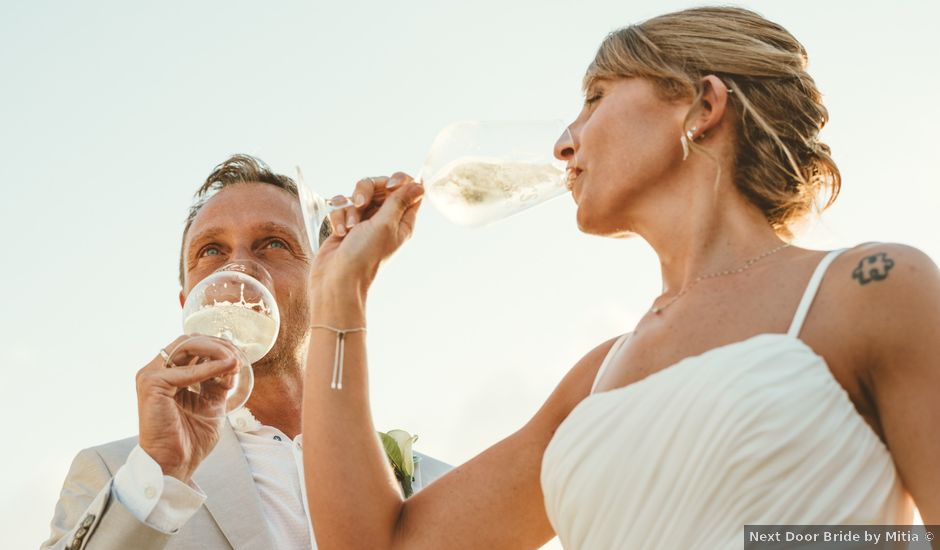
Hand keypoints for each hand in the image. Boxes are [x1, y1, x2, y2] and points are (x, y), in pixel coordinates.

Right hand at [136, 335, 239, 481]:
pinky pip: (186, 370)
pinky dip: (210, 368)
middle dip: (218, 345)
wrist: (176, 463)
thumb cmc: (190, 438)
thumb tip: (233, 363)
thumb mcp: (211, 403)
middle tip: (239, 356)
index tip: (240, 357)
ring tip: (235, 361)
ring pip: (186, 346)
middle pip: (189, 341)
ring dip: (216, 351)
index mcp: (168, 374)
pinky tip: (227, 369)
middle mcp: (157, 371)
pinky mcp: (152, 384)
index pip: (192, 347)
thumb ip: (218, 382)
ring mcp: (151, 376)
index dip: (217, 348)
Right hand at [311, 172, 423, 293]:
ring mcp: (364, 222)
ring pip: (357, 195)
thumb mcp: (385, 224)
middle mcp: (384, 219)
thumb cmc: (364, 255)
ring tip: (350, 227)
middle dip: (367, 191)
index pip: (407, 189)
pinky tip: (340, 232)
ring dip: (350, 208)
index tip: (389, 185)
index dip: (398, 181)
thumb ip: (399, 201)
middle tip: (361, 204)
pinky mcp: (346, 225)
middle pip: (379, 186)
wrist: (337, 279)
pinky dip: (339, 217)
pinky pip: (342, 207)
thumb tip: (419, 185)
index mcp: (401, 220)